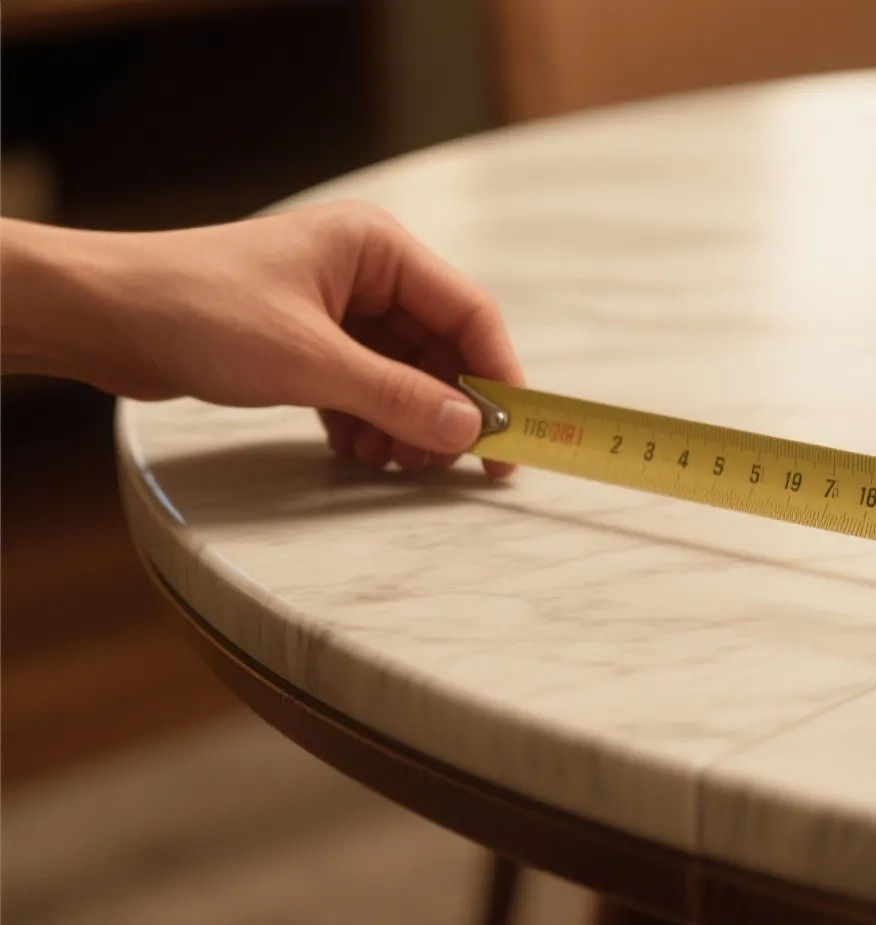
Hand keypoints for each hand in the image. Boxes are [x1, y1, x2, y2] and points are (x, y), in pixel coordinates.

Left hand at [1, 201, 522, 473]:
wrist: (103, 316)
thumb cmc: (197, 311)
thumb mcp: (309, 362)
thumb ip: (397, 397)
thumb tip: (470, 432)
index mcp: (376, 247)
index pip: (469, 311)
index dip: (497, 375)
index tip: (511, 434)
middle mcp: (364, 270)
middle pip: (439, 348)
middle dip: (443, 409)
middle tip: (447, 465)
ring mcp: (336, 306)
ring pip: (403, 373)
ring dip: (405, 423)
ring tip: (390, 462)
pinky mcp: (307, 340)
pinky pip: (365, 385)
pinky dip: (369, 422)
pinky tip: (357, 452)